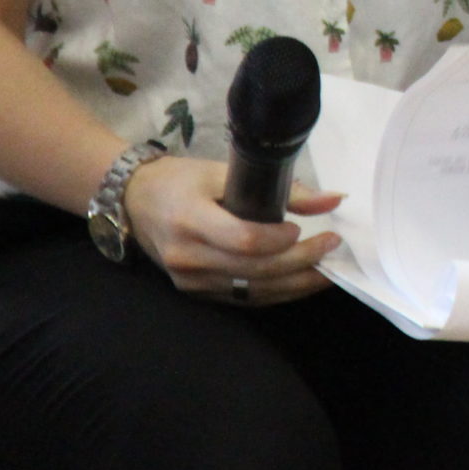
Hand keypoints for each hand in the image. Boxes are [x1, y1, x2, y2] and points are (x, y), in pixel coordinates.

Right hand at [124, 155, 343, 305]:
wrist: (134, 201)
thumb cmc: (181, 180)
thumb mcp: (225, 171)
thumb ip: (281, 188)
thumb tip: (334, 200)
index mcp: (190, 219)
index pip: (242, 239)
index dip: (279, 239)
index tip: (305, 227)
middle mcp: (186, 256)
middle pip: (253, 269)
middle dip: (300, 262)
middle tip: (332, 247)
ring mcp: (189, 280)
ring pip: (251, 290)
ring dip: (296, 283)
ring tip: (327, 270)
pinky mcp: (194, 291)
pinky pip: (242, 297)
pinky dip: (276, 291)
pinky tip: (301, 281)